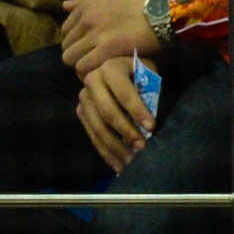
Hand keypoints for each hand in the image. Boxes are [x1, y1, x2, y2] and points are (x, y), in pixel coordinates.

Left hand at [59, 0, 157, 77]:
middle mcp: (86, 18)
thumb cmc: (144, 0)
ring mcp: (95, 34)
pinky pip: (84, 66)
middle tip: (93, 59)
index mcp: (86, 4)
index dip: (76, 40)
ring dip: (81, 63)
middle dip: (77, 53)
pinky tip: (99, 73)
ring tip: (96, 68)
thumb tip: (65, 5)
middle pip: (66, 44)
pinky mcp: (107, 49)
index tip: (88, 47)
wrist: (166, 10)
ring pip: (70, 57)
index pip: (66, 29)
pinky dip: (88, 72)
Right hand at [76, 55, 152, 171]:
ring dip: (115, 147)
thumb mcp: (150, 77)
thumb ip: (149, 95)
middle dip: (126, 131)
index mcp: (110, 68)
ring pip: (97, 126)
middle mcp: (91, 80)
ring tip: (132, 162)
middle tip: (143, 147)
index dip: (137, 110)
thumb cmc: (144, 74)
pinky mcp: (81, 111)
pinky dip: (106, 151)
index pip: (124, 93)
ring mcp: (84, 97)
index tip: (152, 127)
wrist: (123, 69)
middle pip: (107, 111)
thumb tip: (149, 126)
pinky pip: (92, 134)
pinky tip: (119, 165)